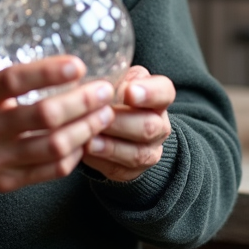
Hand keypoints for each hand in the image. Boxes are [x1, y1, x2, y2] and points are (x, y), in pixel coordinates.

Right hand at [0, 56, 116, 192]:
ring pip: (54, 147)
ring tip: (103, 114)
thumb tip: (60, 65)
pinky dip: (74, 154)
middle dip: (82, 103)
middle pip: (44, 117)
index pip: (14, 81)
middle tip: (104, 91)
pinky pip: (51, 170)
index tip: (78, 65)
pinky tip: (85, 139)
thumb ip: (10, 76)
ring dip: (86, 129)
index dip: (49, 73)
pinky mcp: (6, 182)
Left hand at [82, 66, 173, 181]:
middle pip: (148, 126)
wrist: (116, 129)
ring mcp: (149, 151)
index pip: (164, 92)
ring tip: (89, 140)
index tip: (129, 92)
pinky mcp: (132, 171)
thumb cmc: (113, 96)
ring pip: (136, 153)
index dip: (149, 93)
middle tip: (99, 117)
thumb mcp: (116, 79)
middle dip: (121, 122)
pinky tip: (84, 152)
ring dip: (111, 147)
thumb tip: (92, 78)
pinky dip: (100, 162)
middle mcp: (160, 125)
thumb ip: (111, 76)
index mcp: (158, 97)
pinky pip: (119, 169)